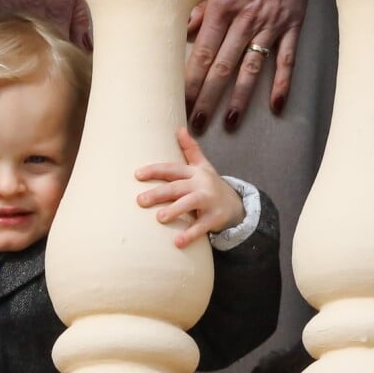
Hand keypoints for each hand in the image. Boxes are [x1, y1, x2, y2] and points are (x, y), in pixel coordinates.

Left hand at [135, 127, 244, 247]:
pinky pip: (201, 226)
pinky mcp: (215, 218)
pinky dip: (190, 234)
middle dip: (159, 193)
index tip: (137, 175)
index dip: (155, 171)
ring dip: (175, 210)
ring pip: (190, 204)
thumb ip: (191, 149)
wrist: (236, 205)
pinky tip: (177, 243)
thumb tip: (180, 129)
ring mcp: (209, 201)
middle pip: (177, 187)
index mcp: (195, 172)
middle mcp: (201, 184)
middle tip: (140, 200)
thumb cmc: (211, 185)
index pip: (172, 169)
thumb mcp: (203, 166)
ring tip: (160, 218)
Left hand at [186, 0, 310, 132]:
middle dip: (209, 98)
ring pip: (253, 69)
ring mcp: (271, 25)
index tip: (180, 101)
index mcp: (222, 6)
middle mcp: (245, 20)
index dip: (190, 80)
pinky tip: (277, 106)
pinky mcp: (293, 26)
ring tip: (230, 121)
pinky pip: (287, 60)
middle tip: (198, 123)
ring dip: (241, 98)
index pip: (203, 53)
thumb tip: (185, 30)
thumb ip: (201, 3)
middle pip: (224, 67)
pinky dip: (283, 84)